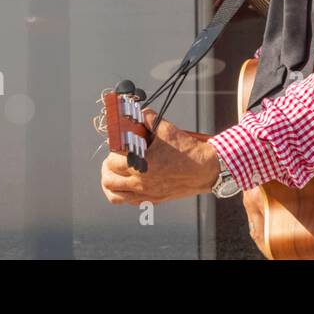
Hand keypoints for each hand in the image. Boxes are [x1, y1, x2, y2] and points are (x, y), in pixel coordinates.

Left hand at [100, 109, 221, 205]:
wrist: (205, 170)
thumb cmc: (187, 150)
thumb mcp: (167, 129)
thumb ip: (149, 118)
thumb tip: (138, 112)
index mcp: (142, 164)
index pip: (113, 159)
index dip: (113, 149)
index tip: (117, 143)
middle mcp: (141, 182)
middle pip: (109, 178)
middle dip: (108, 165)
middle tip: (114, 156)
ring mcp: (145, 193)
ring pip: (113, 194)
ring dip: (109, 182)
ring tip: (113, 172)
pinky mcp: (152, 200)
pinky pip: (127, 202)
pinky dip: (121, 193)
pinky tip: (126, 183)